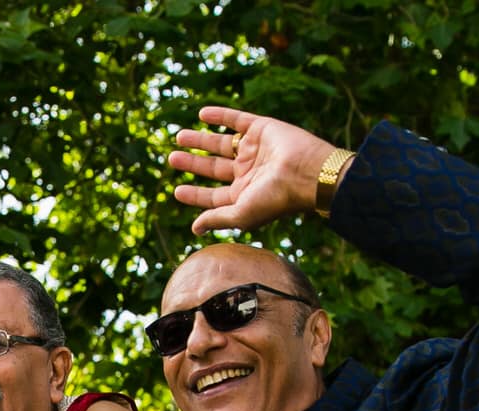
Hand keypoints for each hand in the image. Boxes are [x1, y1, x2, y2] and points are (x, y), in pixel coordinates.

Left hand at [170, 105, 340, 233]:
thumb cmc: (275, 198)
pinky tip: (201, 114)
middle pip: (214, 168)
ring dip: (201, 139)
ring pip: (222, 143)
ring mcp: (255, 150)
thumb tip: (194, 229)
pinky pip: (237, 119)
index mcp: (245, 195)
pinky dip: (220, 116)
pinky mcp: (261, 128)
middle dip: (193, 163)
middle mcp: (249, 172)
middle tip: (172, 158)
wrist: (305, 171)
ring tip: (179, 136)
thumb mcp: (241, 214)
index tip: (176, 190)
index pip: (214, 196)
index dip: (195, 194)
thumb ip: (217, 218)